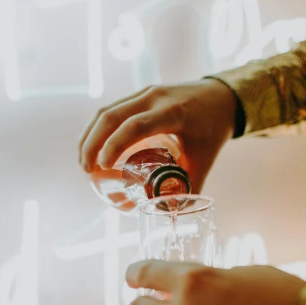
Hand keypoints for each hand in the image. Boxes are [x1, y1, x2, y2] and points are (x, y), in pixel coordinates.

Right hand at [79, 79, 235, 192]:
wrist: (222, 96)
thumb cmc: (214, 128)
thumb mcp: (205, 157)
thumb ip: (190, 185)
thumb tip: (172, 212)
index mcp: (173, 112)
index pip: (135, 126)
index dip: (114, 145)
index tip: (103, 167)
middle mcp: (155, 97)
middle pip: (112, 116)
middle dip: (92, 143)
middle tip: (86, 170)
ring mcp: (145, 92)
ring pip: (107, 110)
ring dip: (90, 135)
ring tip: (84, 162)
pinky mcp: (139, 94)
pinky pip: (112, 109)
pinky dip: (97, 128)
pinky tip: (92, 147)